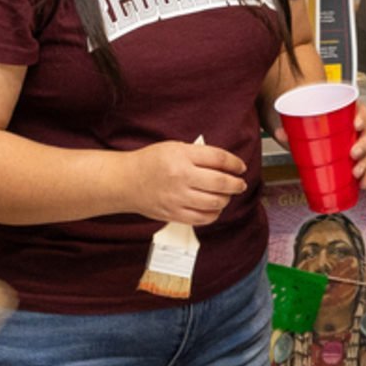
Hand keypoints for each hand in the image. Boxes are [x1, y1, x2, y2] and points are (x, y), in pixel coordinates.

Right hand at [126, 140, 247, 224]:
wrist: (125, 181)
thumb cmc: (150, 162)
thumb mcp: (174, 147)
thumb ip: (199, 155)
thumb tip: (226, 165)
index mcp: (181, 156)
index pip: (218, 158)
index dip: (235, 163)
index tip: (240, 167)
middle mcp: (181, 177)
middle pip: (221, 182)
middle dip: (236, 184)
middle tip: (240, 184)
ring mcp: (178, 198)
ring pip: (215, 202)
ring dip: (226, 199)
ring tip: (227, 195)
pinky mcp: (174, 214)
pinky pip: (203, 218)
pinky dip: (214, 214)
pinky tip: (214, 208)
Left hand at [273, 100, 365, 189]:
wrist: (313, 133)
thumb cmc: (314, 123)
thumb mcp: (304, 123)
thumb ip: (293, 127)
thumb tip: (280, 133)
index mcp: (348, 113)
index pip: (361, 111)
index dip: (362, 117)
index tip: (356, 124)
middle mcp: (357, 128)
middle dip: (363, 145)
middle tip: (353, 153)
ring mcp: (358, 143)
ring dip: (365, 163)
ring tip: (355, 172)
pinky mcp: (356, 158)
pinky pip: (365, 167)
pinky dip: (365, 176)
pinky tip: (361, 184)